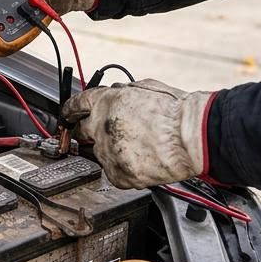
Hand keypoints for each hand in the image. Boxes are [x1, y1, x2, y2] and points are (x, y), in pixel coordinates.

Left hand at [59, 79, 215, 188]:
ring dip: (111, 150)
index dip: (69, 110)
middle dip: (85, 131)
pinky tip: (141, 160)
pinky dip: (123, 168)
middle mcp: (102, 126)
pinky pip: (114, 172)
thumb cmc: (176, 112)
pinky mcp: (120, 174)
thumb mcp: (144, 88)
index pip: (76, 105)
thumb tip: (112, 96)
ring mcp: (109, 152)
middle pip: (81, 131)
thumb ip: (121, 94)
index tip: (66, 115)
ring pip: (99, 153)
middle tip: (101, 134)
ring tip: (138, 147)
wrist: (194, 138)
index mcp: (106, 102)